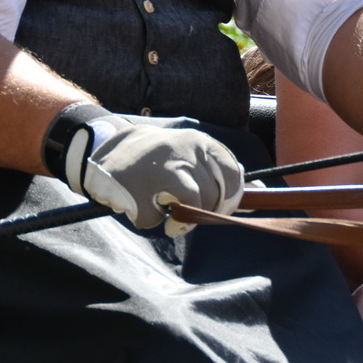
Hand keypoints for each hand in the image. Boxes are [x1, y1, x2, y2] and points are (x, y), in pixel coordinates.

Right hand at [45, 106, 244, 235]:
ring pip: (192, 208)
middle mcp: (183, 151)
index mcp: (198, 142)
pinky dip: (150, 220)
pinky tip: (142, 206)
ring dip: (181, 220)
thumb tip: (256, 191)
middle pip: (212, 195)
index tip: (218, 209)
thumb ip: (218, 169)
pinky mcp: (139, 188)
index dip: (229, 199)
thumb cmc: (155, 158)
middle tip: (186, 215)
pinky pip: (156, 218)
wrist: (106, 148)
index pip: (232, 174)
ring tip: (167, 214)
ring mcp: (161, 169)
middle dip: (202, 213)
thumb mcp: (188, 152)